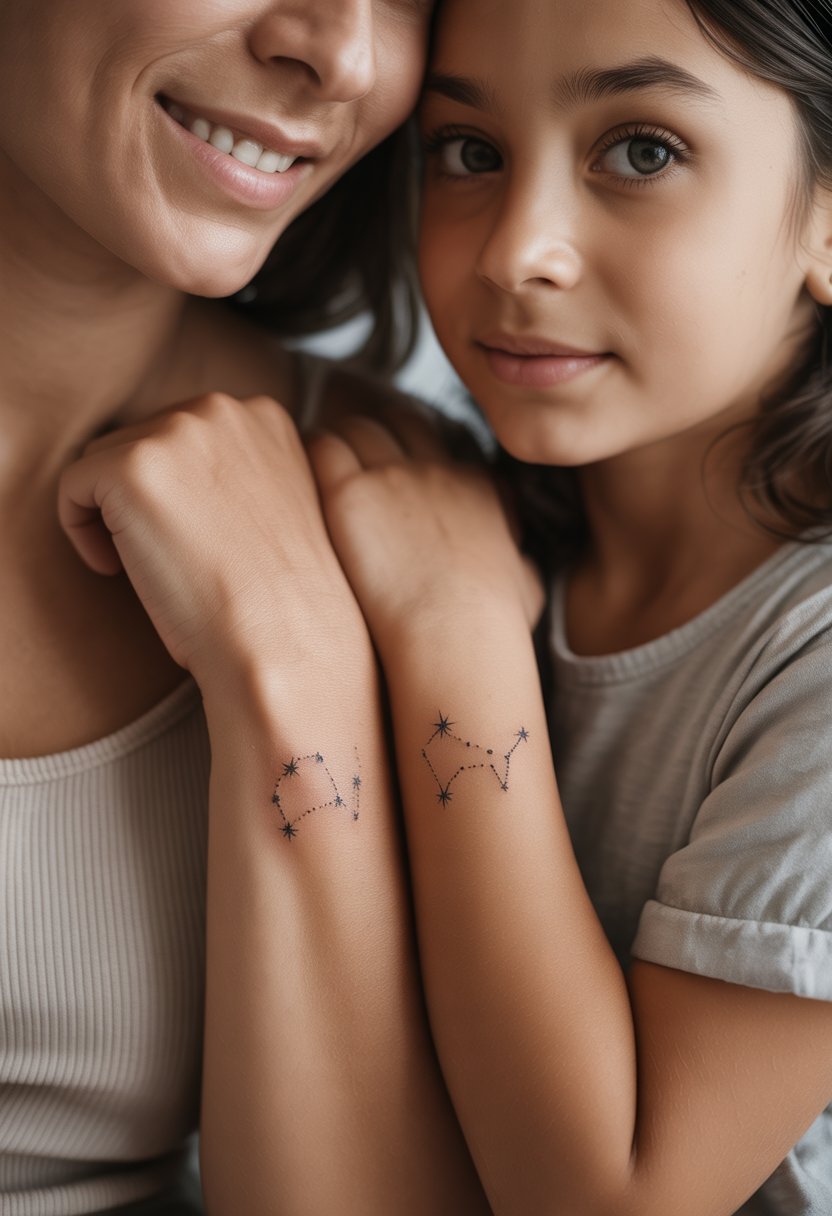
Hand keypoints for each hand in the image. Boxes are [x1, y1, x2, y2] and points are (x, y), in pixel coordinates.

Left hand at [58, 393, 364, 690]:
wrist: (282, 640)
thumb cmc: (278, 599)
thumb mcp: (272, 510)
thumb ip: (233, 472)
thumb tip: (173, 478)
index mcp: (264, 418)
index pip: (182, 433)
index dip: (174, 491)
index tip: (188, 539)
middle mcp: (224, 410)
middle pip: (139, 438)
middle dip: (140, 498)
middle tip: (166, 559)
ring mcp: (179, 431)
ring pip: (102, 460)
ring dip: (111, 513)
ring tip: (149, 566)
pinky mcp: (133, 465)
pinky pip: (72, 486)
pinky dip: (80, 532)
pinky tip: (117, 571)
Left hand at [308, 411, 543, 656]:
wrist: (459, 632)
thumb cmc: (492, 623)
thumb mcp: (525, 584)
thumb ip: (519, 564)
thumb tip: (520, 565)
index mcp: (475, 483)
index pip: (438, 441)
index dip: (411, 447)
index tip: (392, 465)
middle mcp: (433, 469)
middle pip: (397, 420)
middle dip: (374, 432)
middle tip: (348, 458)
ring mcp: (391, 475)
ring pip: (356, 427)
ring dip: (338, 442)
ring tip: (318, 468)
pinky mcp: (350, 493)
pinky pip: (322, 447)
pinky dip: (309, 453)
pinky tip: (295, 475)